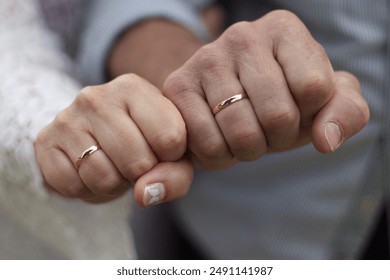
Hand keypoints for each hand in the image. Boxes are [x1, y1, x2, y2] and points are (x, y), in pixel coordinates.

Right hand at [35, 74, 191, 206]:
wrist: (97, 136)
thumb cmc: (143, 141)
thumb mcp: (172, 153)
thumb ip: (176, 175)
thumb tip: (145, 193)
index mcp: (134, 88)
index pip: (170, 138)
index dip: (171, 159)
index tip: (162, 151)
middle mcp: (97, 96)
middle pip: (137, 162)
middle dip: (142, 175)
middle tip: (135, 164)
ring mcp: (67, 117)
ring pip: (103, 177)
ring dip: (114, 186)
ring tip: (114, 167)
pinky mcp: (45, 141)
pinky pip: (73, 186)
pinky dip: (87, 191)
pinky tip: (91, 172)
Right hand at [163, 10, 368, 169]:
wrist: (226, 95)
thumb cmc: (280, 98)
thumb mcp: (323, 102)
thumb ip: (345, 113)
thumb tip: (325, 140)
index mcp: (284, 29)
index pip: (314, 88)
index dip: (309, 116)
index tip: (295, 109)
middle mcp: (242, 35)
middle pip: (278, 115)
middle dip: (278, 139)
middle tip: (267, 130)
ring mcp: (205, 59)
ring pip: (241, 133)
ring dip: (248, 150)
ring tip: (243, 135)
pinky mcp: (177, 86)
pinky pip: (208, 143)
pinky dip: (220, 156)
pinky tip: (220, 140)